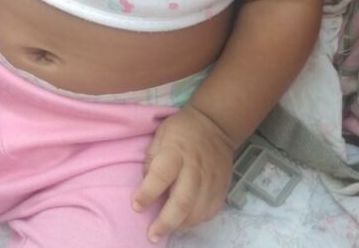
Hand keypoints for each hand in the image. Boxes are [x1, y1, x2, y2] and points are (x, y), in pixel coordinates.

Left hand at [133, 103, 233, 242]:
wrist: (214, 124)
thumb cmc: (181, 130)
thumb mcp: (160, 136)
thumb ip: (151, 161)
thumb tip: (145, 187)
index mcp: (176, 151)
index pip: (161, 175)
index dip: (147, 193)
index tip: (136, 206)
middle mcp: (195, 168)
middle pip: (182, 201)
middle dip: (165, 222)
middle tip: (152, 235)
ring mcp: (211, 179)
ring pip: (197, 211)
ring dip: (180, 224)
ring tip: (167, 228)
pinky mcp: (222, 187)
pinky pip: (210, 211)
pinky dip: (196, 220)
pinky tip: (185, 219)